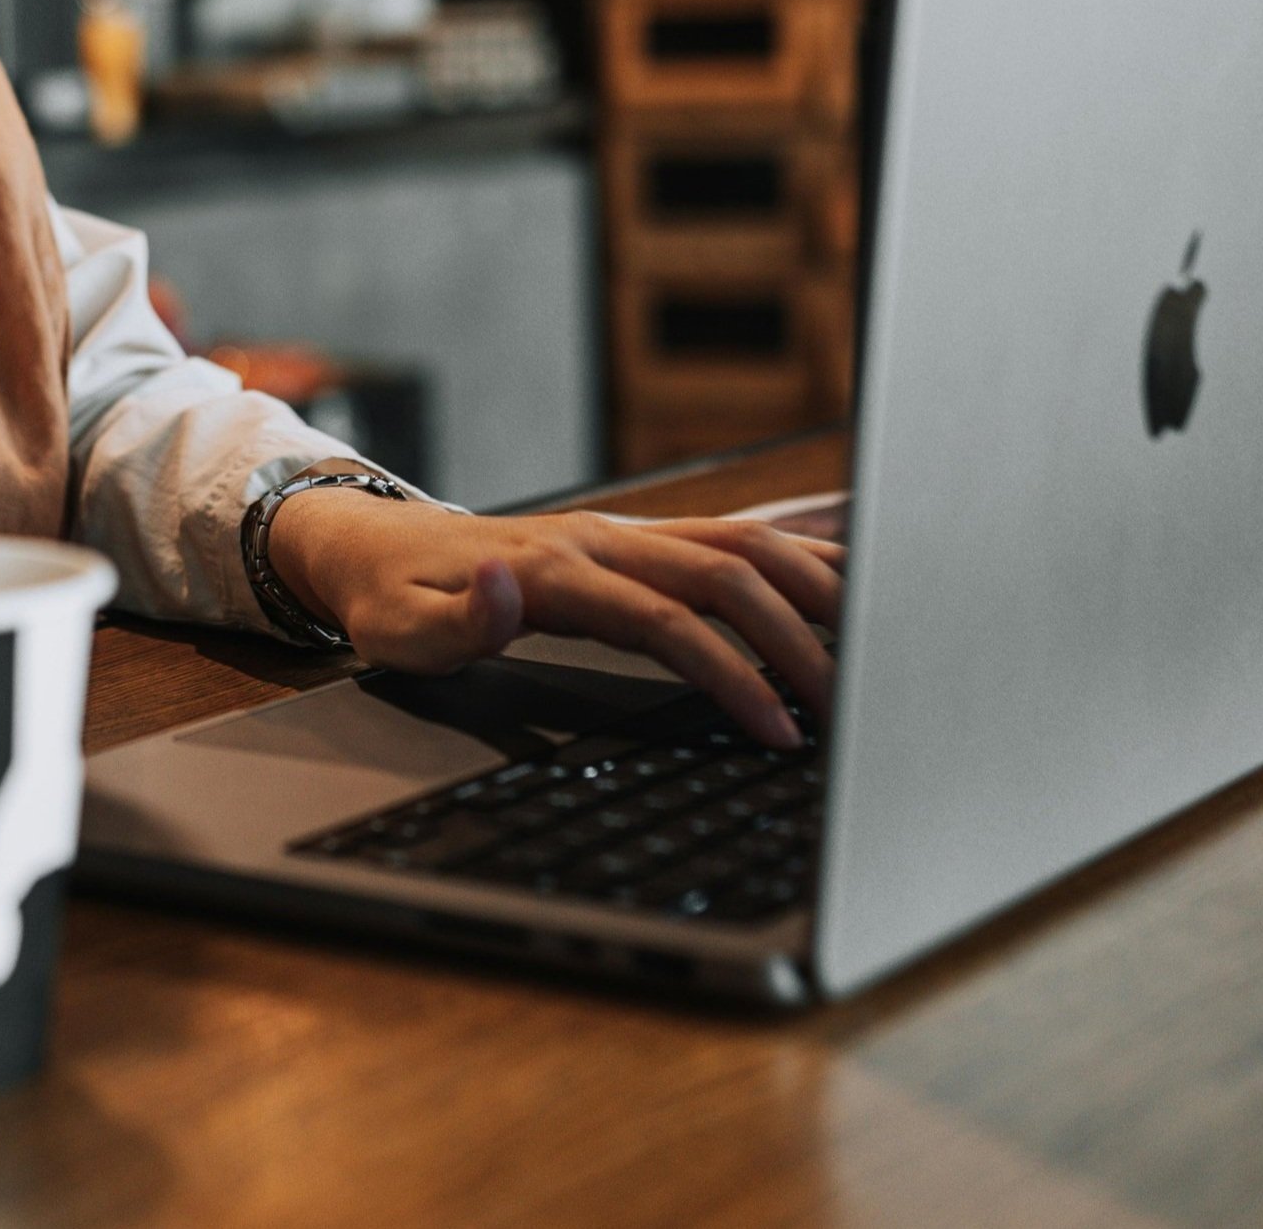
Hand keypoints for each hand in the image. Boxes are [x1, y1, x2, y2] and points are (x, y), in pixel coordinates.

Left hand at [264, 494, 842, 749]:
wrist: (377, 543)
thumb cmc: (393, 599)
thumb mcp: (397, 628)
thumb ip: (454, 623)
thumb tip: (505, 591)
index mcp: (558, 568)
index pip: (668, 621)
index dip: (730, 674)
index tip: (779, 732)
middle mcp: (605, 538)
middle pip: (728, 573)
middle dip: (798, 638)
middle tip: (853, 709)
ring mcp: (626, 531)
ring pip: (743, 541)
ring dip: (815, 583)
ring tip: (885, 638)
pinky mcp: (637, 535)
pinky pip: (731, 531)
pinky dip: (797, 544)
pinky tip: (852, 564)